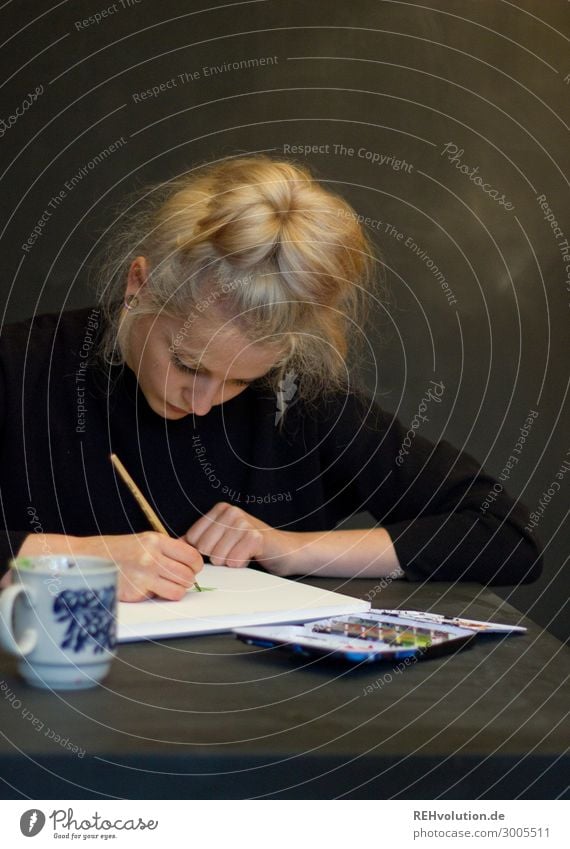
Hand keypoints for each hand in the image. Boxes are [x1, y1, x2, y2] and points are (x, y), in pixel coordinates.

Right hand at [80, 533, 203, 601]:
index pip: (191, 555)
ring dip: (176, 589)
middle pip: (188, 574)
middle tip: (179, 578)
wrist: (88, 559)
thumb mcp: (143, 541)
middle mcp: (151, 556)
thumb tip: (191, 560)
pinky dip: (160, 596)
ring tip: (166, 584)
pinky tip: (150, 588)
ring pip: (179, 589)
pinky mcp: (136, 591)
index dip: (196, 565)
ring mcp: (144, 574)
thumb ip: (167, 549)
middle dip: (187, 579)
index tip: (192, 568)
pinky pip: (161, 597)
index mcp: (155, 540)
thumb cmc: (118, 551)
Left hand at [185, 502, 295, 575]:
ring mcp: (244, 522)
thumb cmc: (251, 546)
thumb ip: (200, 539)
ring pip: (218, 557)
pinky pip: (234, 561)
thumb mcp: (223, 538)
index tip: (222, 547)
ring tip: (244, 553)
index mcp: (220, 510)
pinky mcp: (256, 537)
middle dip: (218, 557)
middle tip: (235, 551)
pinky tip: (251, 556)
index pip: (193, 539)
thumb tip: (175, 544)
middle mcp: (231, 512)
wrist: (284, 550)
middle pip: (204, 549)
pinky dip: (241, 565)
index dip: (205, 551)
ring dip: (231, 562)